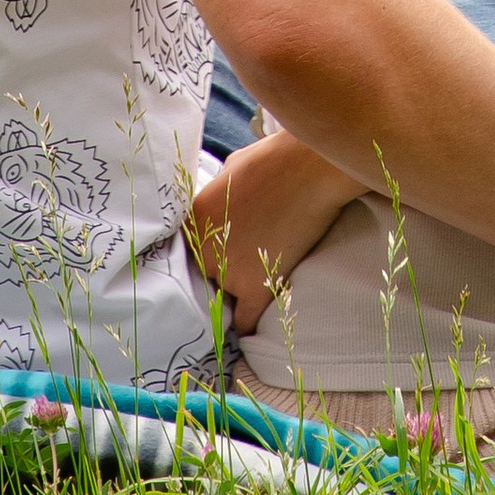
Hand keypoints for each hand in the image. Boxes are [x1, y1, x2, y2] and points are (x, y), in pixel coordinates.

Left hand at [185, 130, 360, 334]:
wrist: (307, 169)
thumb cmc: (273, 159)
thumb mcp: (231, 169)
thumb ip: (219, 194)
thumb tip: (223, 201)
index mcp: (195, 219)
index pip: (187, 250)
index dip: (202, 254)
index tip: (212, 260)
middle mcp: (205, 250)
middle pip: (206, 273)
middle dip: (221, 270)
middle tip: (241, 263)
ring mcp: (229, 272)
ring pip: (225, 296)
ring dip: (236, 294)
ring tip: (252, 288)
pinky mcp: (256, 288)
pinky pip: (245, 320)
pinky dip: (246, 326)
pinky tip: (247, 335)